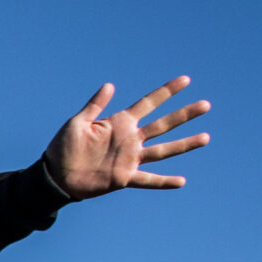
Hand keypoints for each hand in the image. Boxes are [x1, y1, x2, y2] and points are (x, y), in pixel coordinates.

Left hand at [46, 77, 211, 197]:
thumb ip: (95, 105)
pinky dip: (164, 181)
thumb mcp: (77, 123)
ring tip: (206, 137)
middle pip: (163, 124)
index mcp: (120, 123)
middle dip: (184, 115)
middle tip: (206, 105)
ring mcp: (130, 159)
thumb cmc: (63, 147)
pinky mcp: (124, 178)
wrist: (55, 176)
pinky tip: (181, 181)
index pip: (149, 103)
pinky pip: (148, 180)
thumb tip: (110, 85)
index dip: (166, 91)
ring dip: (185, 144)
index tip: (186, 80)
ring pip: (163, 150)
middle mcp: (130, 139)